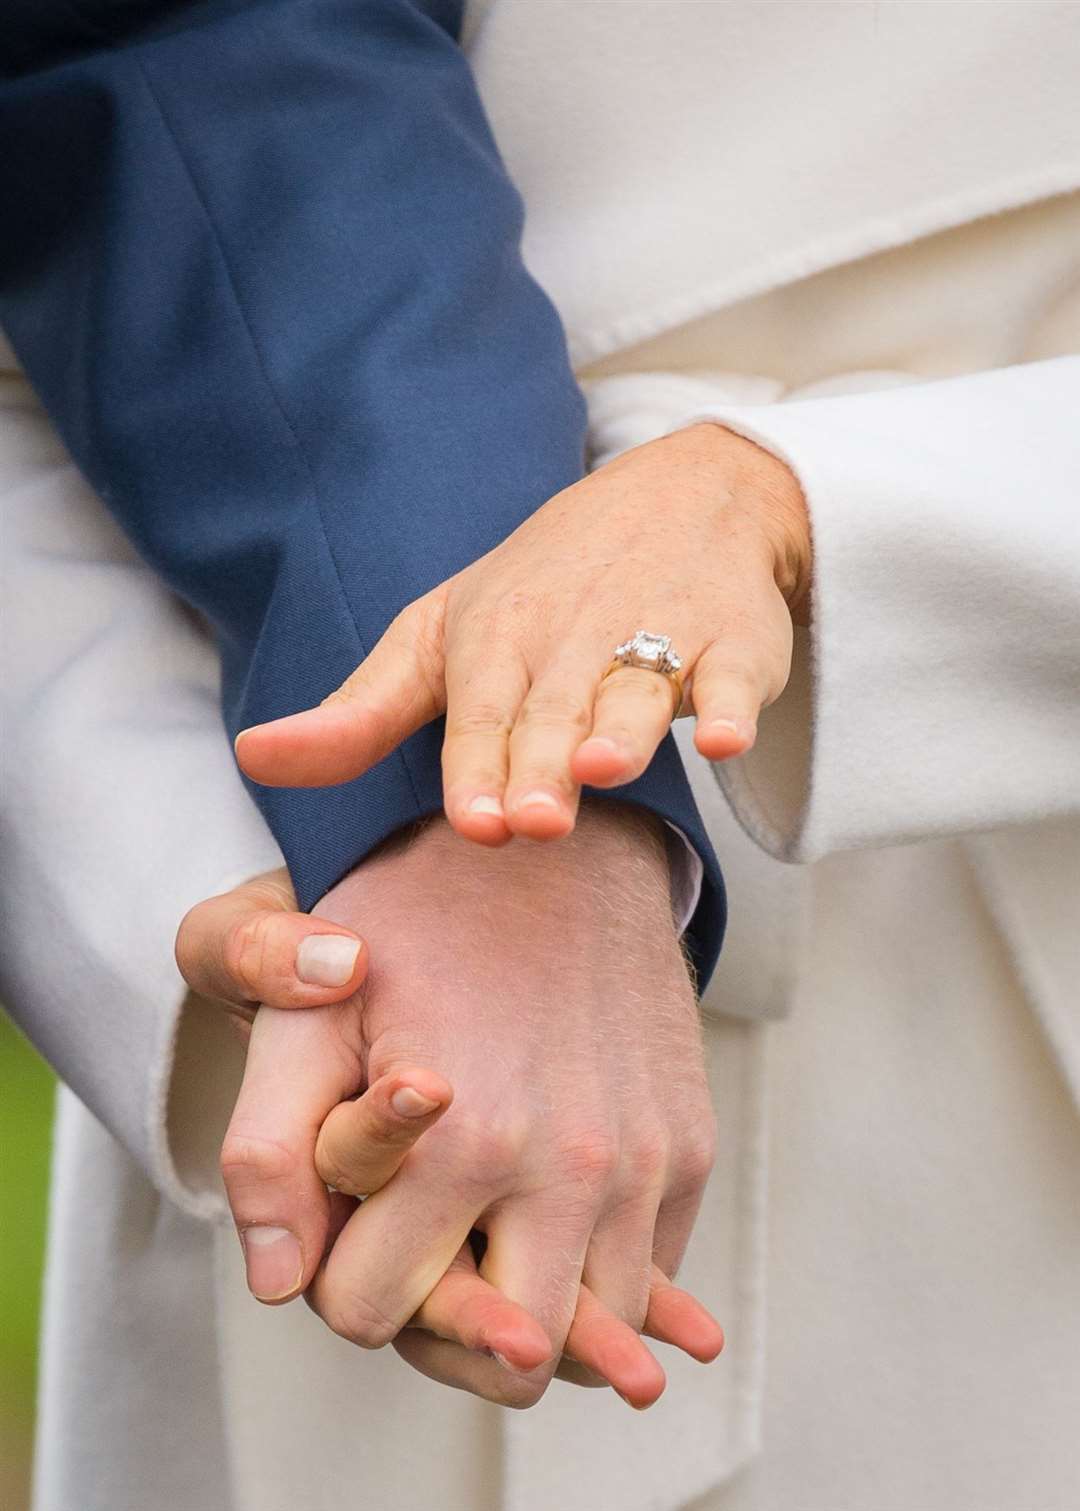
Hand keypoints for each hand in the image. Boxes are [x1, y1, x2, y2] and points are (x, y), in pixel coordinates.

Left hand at [212, 803, 720, 1406]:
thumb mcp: (311, 1011)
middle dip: (446, 1328)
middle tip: (421, 1249)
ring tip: (483, 1233)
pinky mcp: (689, 1149)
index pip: (373, 1315)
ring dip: (531, 1310)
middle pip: (509, 1362)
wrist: (556, 841)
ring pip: (594, 1337)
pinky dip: (596, 1268)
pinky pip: (648, 1273)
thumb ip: (271, 1148)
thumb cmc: (413, 923)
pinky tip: (548, 1204)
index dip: (344, 1277)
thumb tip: (278, 1286)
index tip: (352, 1220)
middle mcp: (572, 1169)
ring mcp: (644, 1163)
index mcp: (463, 1142)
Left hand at [235, 423, 809, 842]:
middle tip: (529, 820)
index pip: (479, 714)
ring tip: (606, 764)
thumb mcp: (441, 636)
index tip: (472, 819)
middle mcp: (572, 637)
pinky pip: (733, 672)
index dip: (476, 767)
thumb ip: (362, 712)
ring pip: (638, 686)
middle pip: (554, 710)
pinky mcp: (733, 639)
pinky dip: (732, 701)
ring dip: (624, 724)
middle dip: (540, 764)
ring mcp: (658, 633)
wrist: (683, 492)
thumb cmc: (544, 584)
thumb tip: (253, 757)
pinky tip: (725, 736)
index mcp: (496, 640)